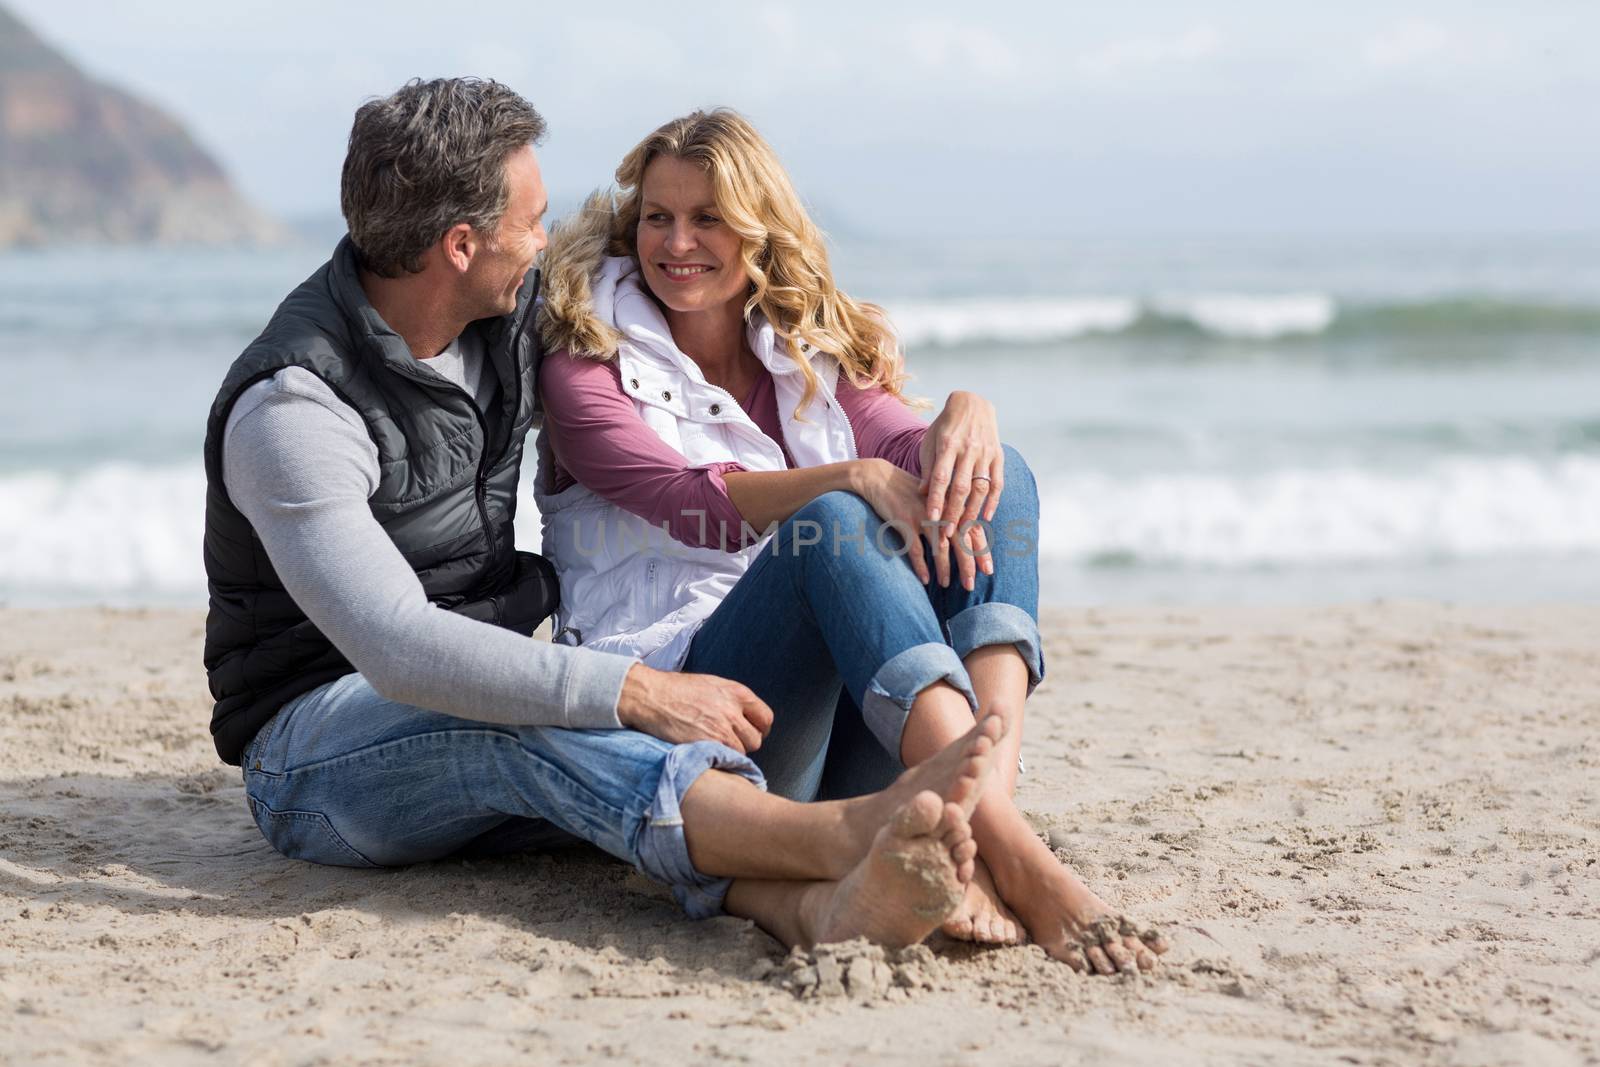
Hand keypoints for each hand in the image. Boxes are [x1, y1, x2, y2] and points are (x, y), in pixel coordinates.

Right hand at [615, 664, 773, 753]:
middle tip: (729, 742)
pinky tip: (706, 752)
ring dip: (730, 753)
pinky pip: (725, 760)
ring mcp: (721, 730)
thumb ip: (731, 700)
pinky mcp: (707, 745)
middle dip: (745, 743)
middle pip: (756, 739)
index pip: (766, 718)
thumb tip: (743, 716)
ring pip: (741, 752)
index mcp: (737, 693)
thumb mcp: (711, 684)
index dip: (759, 728)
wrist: (651, 697)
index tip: (752, 733)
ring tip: (713, 746)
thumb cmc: (676, 689)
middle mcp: (733, 711)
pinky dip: (718, 759)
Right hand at [853, 458, 991, 589]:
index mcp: (950, 505)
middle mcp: (941, 510)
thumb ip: (948, 515)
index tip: (988, 570)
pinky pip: (916, 548)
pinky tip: (925, 579)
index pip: (973, 530)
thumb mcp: (932, 499)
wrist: (879, 477)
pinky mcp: (905, 521)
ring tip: (947, 585)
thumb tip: (964, 536)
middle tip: (971, 585)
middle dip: (968, 564)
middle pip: (960, 540)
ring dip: (944, 568)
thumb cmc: (907, 491)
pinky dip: (921, 565)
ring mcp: (923, 516)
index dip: (981, 551)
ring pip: (940, 547)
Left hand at [916, 391, 1001, 587]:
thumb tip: (924, 494)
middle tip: (946, 535)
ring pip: (980, 488)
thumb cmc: (945, 427)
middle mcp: (969, 450)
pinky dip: (993, 502)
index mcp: (948, 445)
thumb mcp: (931, 442)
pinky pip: (998, 483)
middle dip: (953, 513)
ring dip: (972, 512)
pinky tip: (986, 517)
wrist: (972, 404)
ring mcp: (986, 453)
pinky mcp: (998, 456)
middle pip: (961, 487)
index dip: (936, 501)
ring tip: (964, 531)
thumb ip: (929, 468)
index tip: (931, 521)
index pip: (941, 478)